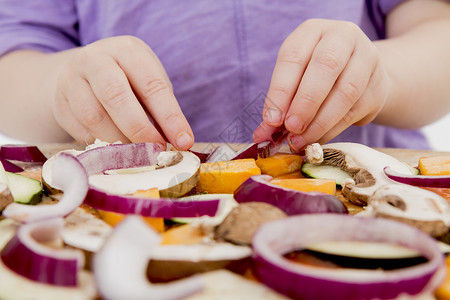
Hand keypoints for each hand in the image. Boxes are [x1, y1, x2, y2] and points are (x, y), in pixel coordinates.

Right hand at [53, 35, 193, 149]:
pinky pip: (80, 130)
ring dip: (119, 141)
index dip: (170, 117)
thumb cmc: (129, 81)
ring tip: (137, 153)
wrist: (83, 73)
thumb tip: (178, 143)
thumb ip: (162, 110)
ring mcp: (72, 79)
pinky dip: (101, 144)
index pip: (152, 84)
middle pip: (115, 96)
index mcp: (128, 50)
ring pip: (93, 116)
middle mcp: (96, 59)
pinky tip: (115, 148)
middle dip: (140, 129)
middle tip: (156, 151)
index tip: (184, 142)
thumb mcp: (148, 84)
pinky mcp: (59, 102)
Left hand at [253, 19, 390, 151]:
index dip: (281, 91)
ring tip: (302, 140)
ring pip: (346, 92)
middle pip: (326, 66)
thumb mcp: (294, 78)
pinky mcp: (379, 85)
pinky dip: (333, 129)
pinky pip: (355, 111)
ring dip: (320, 122)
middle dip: (305, 102)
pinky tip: (317, 139)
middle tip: (291, 129)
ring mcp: (367, 58)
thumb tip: (262, 135)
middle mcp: (343, 37)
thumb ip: (278, 104)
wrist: (358, 73)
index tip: (272, 120)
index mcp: (313, 31)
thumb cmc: (314, 75)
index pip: (293, 56)